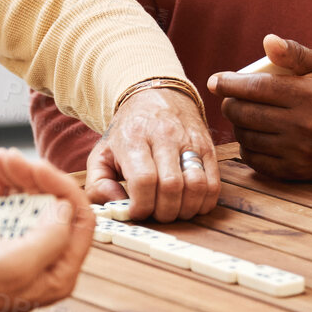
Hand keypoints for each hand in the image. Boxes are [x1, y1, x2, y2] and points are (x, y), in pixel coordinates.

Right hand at [0, 150, 92, 311]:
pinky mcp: (1, 243)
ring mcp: (23, 251)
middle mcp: (47, 262)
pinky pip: (12, 208)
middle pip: (55, 206)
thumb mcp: (17, 264)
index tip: (37, 167)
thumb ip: (51, 237)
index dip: (62, 188)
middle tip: (11, 157)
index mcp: (60, 273)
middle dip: (35, 177)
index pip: (80, 220)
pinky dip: (5, 190)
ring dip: (18, 177)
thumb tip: (66, 207)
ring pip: (32, 203)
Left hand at [87, 86, 219, 221]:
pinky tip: (190, 203)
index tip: (137, 212)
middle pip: (171, 186)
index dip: (142, 205)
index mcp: (134, 139)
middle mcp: (164, 137)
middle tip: (156, 214)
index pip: (143, 180)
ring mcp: (190, 142)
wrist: (156, 97)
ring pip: (197, 186)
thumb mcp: (102, 153)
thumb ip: (97, 184)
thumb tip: (115, 206)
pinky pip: (213, 183)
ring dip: (186, 209)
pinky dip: (204, 202)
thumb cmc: (128, 132)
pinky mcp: (209, 148)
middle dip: (164, 212)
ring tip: (173, 211)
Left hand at [205, 35, 311, 179]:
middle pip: (246, 114)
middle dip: (230, 104)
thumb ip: (294, 53)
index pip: (256, 88)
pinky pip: (256, 160)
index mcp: (308, 95)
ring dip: (237, 126)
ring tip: (242, 116)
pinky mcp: (295, 171)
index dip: (230, 83)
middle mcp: (303, 125)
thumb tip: (267, 40)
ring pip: (247, 137)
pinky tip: (251, 137)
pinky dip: (247, 148)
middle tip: (230, 99)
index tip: (216, 81)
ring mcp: (298, 151)